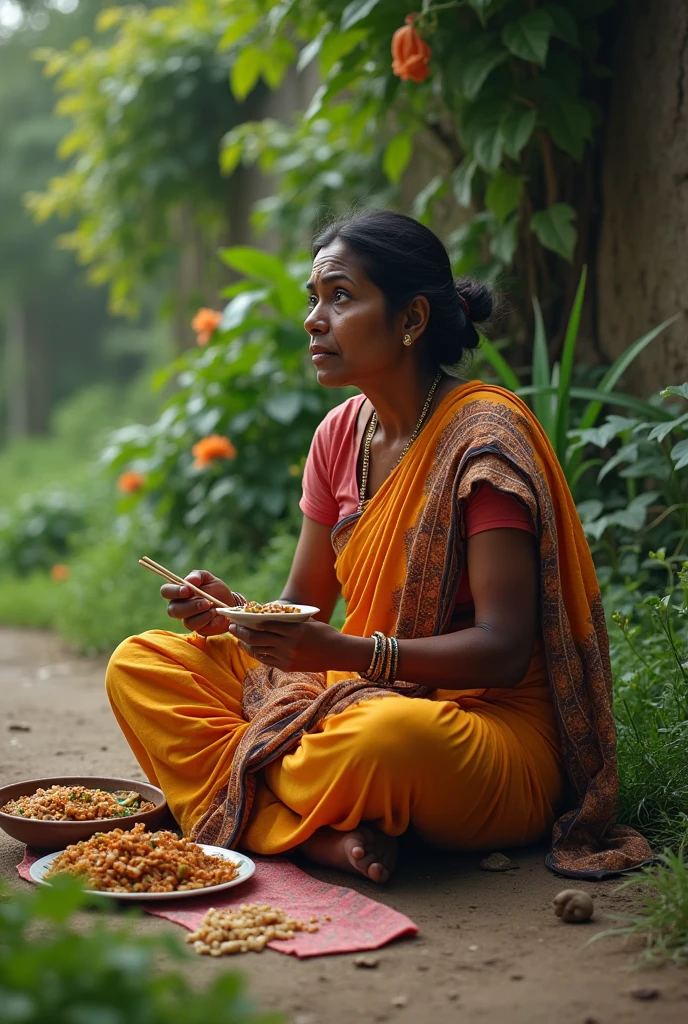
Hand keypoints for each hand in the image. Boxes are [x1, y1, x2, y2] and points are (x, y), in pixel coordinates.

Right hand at [161, 569, 233, 636]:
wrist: (230, 603)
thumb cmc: (215, 589)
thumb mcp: (208, 578)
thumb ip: (198, 575)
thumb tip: (190, 580)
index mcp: (178, 591)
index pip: (166, 591)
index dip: (174, 591)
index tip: (188, 590)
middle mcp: (178, 606)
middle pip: (173, 610)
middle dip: (189, 606)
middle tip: (205, 602)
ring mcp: (187, 619)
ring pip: (185, 621)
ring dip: (200, 614)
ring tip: (212, 607)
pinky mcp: (197, 628)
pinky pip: (197, 627)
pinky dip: (207, 619)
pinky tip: (214, 613)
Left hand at [228, 618, 344, 672]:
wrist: (337, 653)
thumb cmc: (323, 633)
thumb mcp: (306, 621)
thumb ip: (287, 619)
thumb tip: (265, 614)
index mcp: (295, 630)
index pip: (265, 625)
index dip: (248, 622)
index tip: (237, 618)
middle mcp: (289, 645)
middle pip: (257, 638)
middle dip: (241, 633)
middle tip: (232, 628)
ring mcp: (287, 658)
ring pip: (259, 651)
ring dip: (246, 644)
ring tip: (239, 639)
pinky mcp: (287, 667)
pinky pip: (266, 660)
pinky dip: (256, 653)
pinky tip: (252, 648)